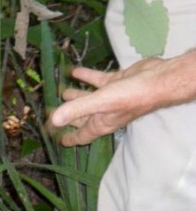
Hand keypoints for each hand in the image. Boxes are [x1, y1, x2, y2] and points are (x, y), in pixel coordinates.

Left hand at [48, 59, 167, 145]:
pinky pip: (97, 81)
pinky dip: (86, 76)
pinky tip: (74, 71)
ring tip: (62, 91)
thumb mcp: (100, 103)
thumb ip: (76, 110)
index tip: (57, 140)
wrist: (157, 80)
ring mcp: (110, 97)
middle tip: (52, 111)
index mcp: (101, 123)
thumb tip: (53, 121)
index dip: (69, 138)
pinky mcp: (116, 82)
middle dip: (68, 115)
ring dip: (76, 95)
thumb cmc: (131, 96)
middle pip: (82, 117)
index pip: (81, 136)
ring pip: (88, 98)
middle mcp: (105, 113)